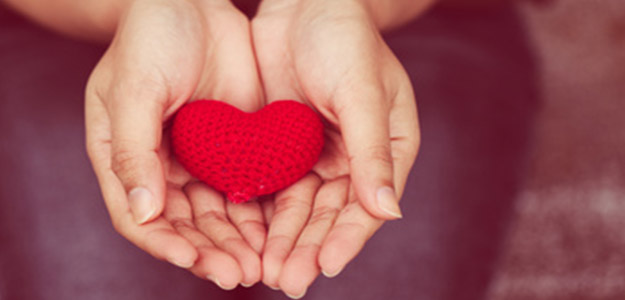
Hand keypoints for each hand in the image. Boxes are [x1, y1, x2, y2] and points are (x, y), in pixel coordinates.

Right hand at [85, 0, 265, 288]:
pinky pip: (242, 189)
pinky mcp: (230, 148)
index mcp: (122, 157)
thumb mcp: (134, 90)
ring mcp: (195, 159)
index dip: (165, 243)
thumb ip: (134, 151)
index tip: (193, 260)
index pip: (138, 217)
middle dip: (208, 252)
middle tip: (238, 274)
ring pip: (215, 215)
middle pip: (182, 225)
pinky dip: (255, 215)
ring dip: (234, 242)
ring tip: (260, 267)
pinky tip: (274, 234)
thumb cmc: (149, 38)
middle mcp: (158, 167)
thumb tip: (144, 214)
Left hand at [252, 0, 420, 295]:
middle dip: (307, 247)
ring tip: (264, 272)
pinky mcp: (281, 146)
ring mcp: (315, 154)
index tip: (324, 266)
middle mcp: (352, 159)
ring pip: (298, 207)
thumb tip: (389, 212)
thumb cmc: (345, 40)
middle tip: (286, 280)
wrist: (304, 2)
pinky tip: (245, 236)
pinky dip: (261, 212)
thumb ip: (373, 153)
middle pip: (329, 214)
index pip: (367, 204)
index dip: (347, 237)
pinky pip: (271, 186)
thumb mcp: (362, 94)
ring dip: (283, 239)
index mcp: (386, 149)